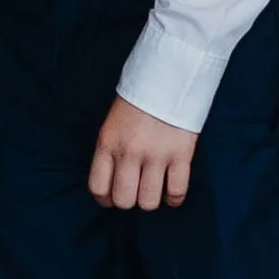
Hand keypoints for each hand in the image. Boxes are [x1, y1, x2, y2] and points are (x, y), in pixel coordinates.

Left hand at [88, 97, 196, 211]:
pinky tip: (171, 192)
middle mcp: (129, 152)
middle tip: (135, 190)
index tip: (112, 198)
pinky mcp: (181, 155)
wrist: (168, 76)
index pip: (98, 188)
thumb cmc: (137, 101)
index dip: (105, 200)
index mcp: (108, 143)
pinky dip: (174, 198)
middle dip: (129, 200)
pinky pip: (176, 192)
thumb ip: (110, 152)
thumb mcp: (112, 124)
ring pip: (149, 202)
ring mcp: (156, 155)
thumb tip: (113, 185)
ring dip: (151, 199)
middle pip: (124, 200)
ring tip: (153, 188)